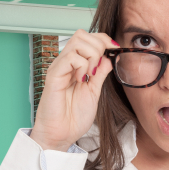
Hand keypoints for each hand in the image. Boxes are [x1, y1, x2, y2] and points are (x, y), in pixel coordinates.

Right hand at [31, 29, 116, 151]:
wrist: (61, 135)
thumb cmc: (73, 117)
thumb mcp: (94, 91)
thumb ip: (101, 72)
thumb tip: (109, 56)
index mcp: (75, 65)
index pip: (88, 38)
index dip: (104, 39)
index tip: (115, 50)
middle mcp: (65, 63)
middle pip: (82, 34)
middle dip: (98, 46)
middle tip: (98, 68)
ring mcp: (59, 68)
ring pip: (77, 41)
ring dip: (91, 56)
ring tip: (89, 75)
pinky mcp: (53, 75)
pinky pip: (70, 57)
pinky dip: (81, 66)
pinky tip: (80, 80)